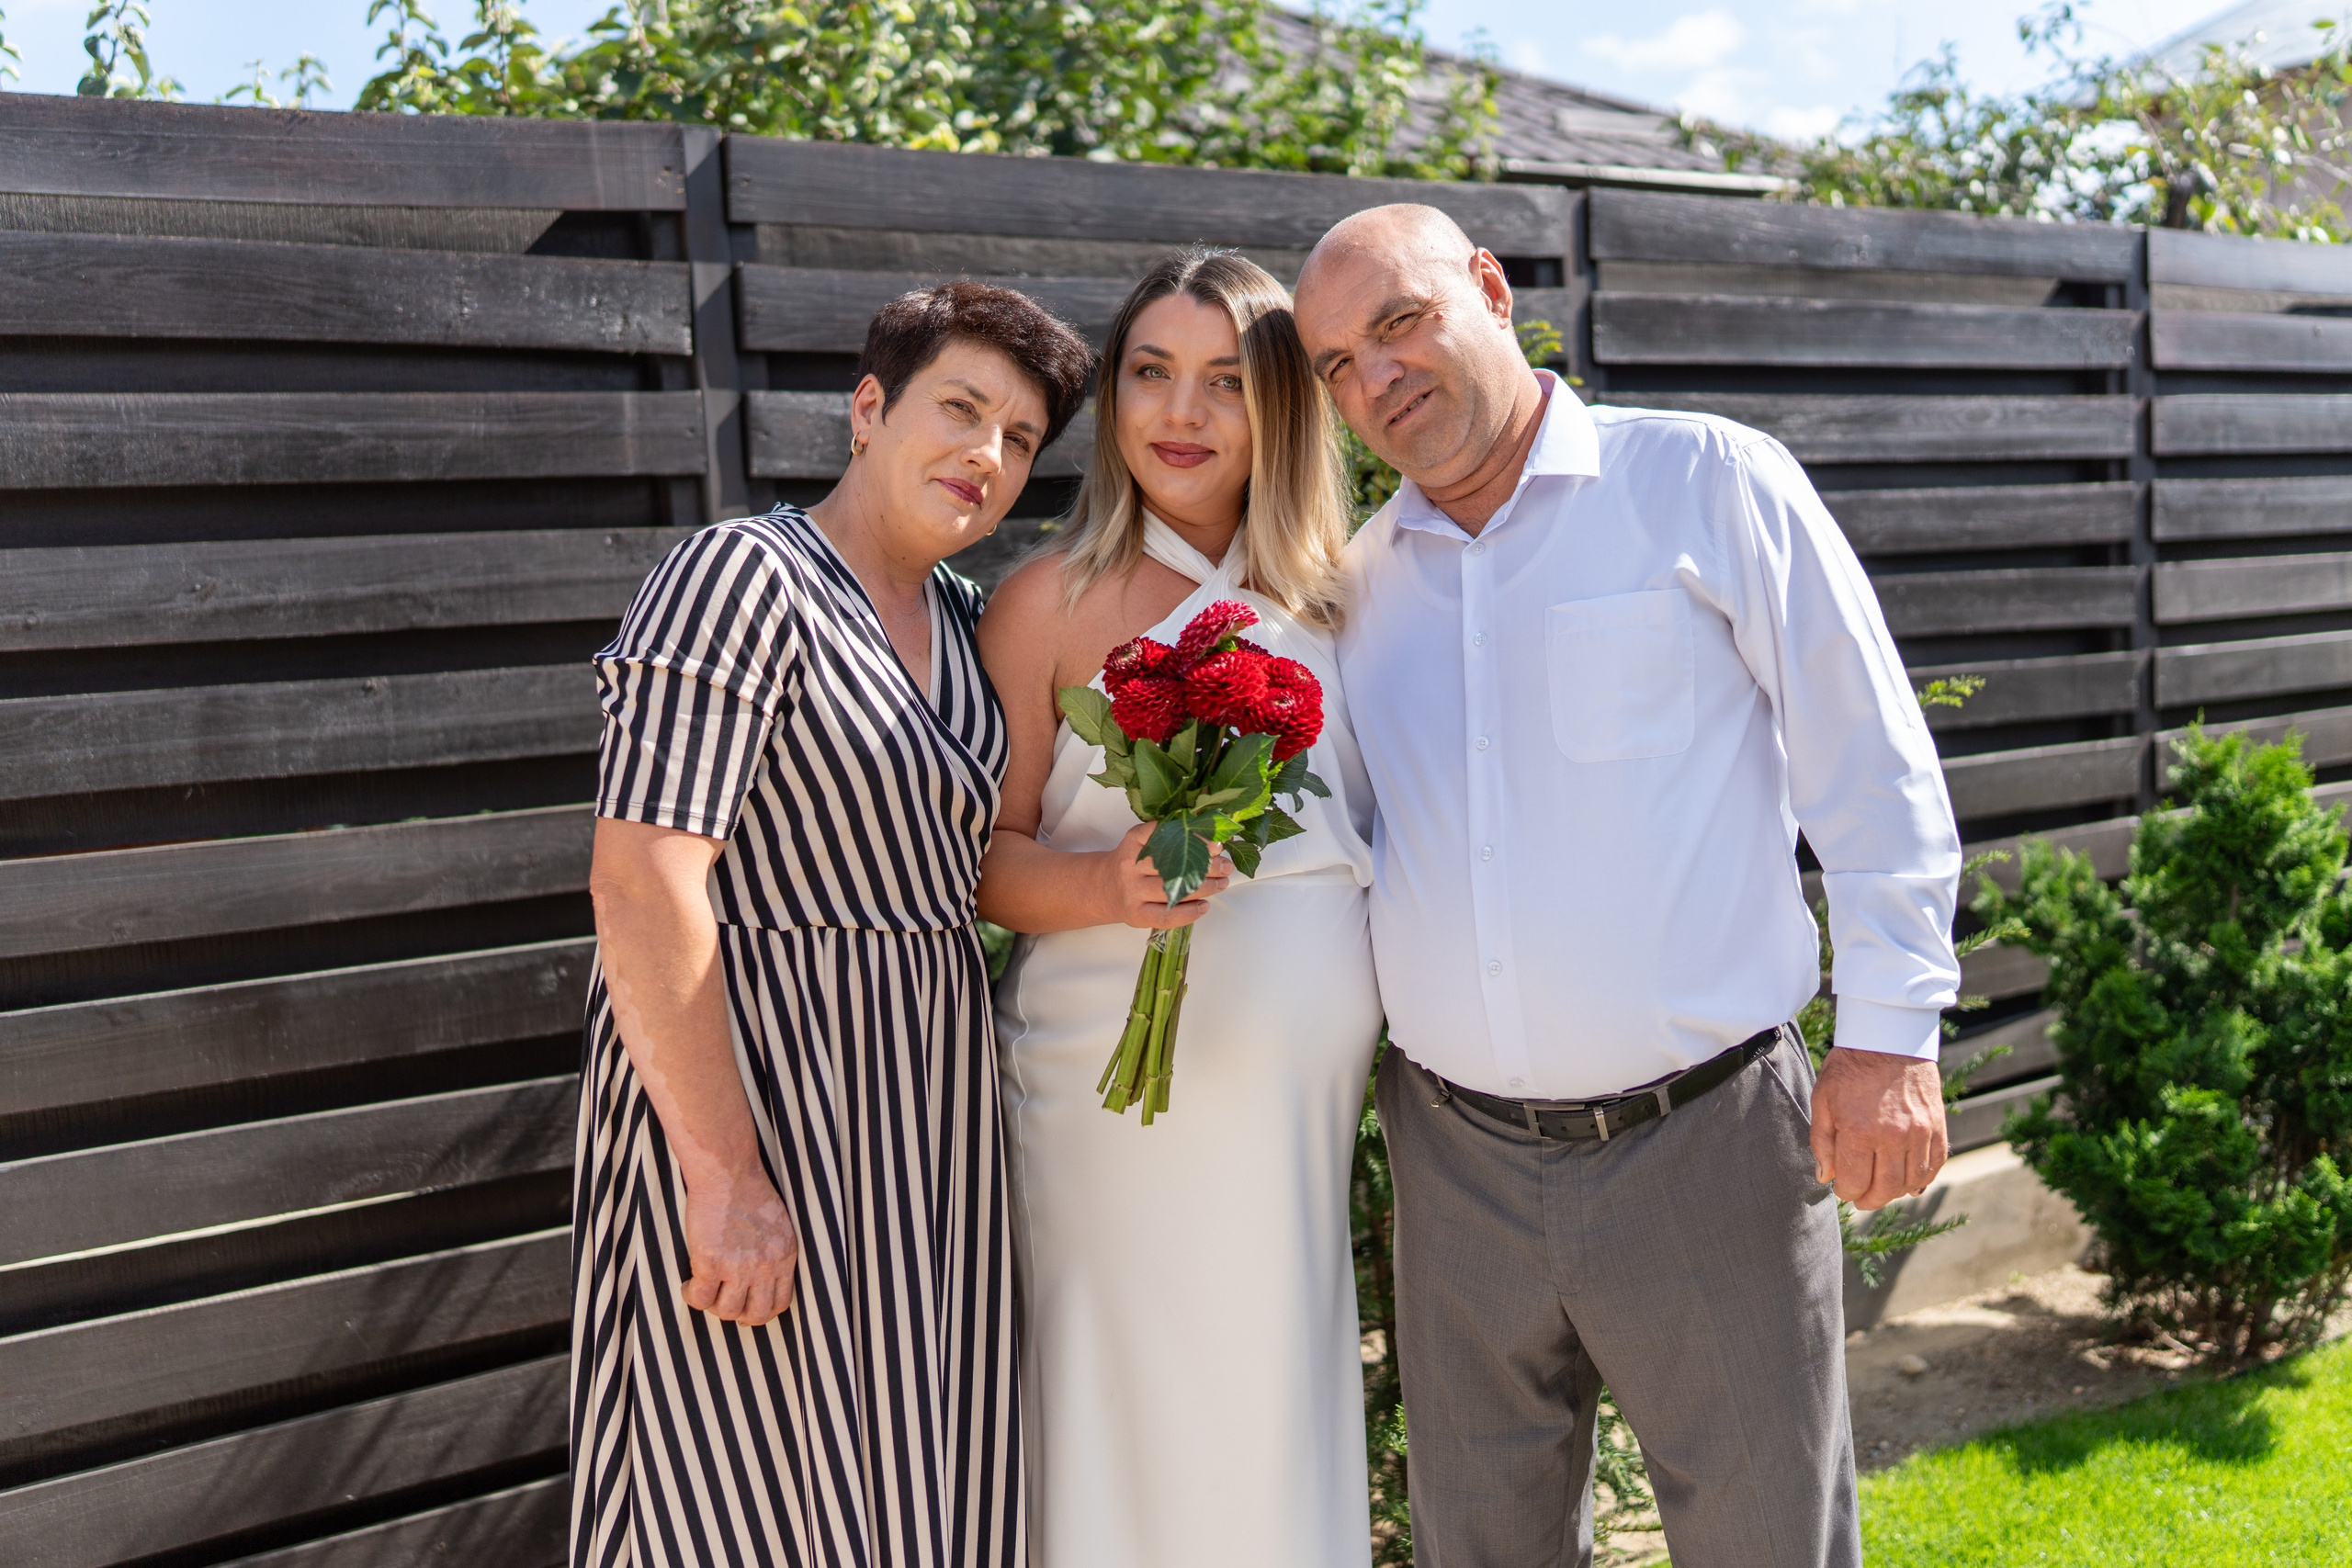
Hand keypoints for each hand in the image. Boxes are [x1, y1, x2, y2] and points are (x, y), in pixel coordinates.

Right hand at [680, 1166, 799, 1325]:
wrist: (728, 1172)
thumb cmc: (749, 1192)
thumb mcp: (777, 1226)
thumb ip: (772, 1254)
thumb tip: (759, 1280)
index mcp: (784, 1257)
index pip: (780, 1304)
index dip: (760, 1312)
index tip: (746, 1308)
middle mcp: (765, 1266)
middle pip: (755, 1315)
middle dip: (737, 1315)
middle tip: (723, 1302)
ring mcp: (738, 1266)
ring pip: (725, 1311)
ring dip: (711, 1305)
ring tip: (703, 1288)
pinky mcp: (711, 1261)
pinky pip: (699, 1297)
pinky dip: (691, 1295)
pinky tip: (688, 1283)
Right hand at [1099, 821, 1231, 930]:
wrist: (1103, 889)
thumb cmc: (1132, 863)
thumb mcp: (1142, 842)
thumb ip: (1167, 837)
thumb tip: (1211, 840)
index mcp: (1133, 841)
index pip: (1165, 836)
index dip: (1193, 839)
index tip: (1216, 843)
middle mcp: (1129, 866)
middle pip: (1173, 865)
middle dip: (1206, 865)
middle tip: (1227, 865)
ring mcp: (1132, 892)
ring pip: (1173, 890)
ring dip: (1205, 887)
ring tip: (1223, 883)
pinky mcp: (1136, 915)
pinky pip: (1166, 916)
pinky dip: (1189, 913)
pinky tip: (1205, 906)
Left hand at [1809, 1047, 1948, 1210]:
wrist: (1888, 1038)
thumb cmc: (1849, 1069)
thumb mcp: (1822, 1101)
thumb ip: (1822, 1142)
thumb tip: (1826, 1178)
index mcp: (1859, 1131)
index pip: (1854, 1183)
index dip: (1845, 1191)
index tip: (1841, 1187)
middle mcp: (1893, 1136)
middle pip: (1885, 1188)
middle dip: (1869, 1199)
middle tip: (1860, 1198)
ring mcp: (1920, 1132)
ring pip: (1911, 1181)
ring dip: (1895, 1192)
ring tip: (1881, 1188)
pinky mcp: (1937, 1125)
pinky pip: (1934, 1165)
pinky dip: (1922, 1179)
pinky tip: (1909, 1184)